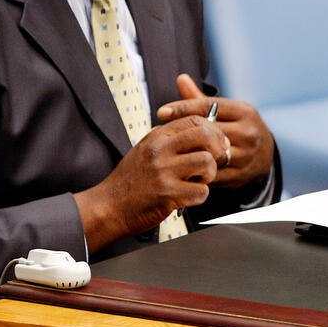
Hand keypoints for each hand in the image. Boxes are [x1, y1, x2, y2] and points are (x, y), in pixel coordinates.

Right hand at [73, 111, 228, 248]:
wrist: (109, 206)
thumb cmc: (130, 181)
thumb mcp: (144, 149)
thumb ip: (168, 138)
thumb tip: (198, 130)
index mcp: (157, 137)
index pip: (194, 120)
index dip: (214, 130)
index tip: (218, 143)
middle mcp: (160, 150)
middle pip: (205, 136)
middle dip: (217, 149)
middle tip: (214, 161)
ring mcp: (164, 172)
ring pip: (207, 162)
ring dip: (210, 174)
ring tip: (198, 181)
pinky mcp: (168, 194)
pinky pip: (201, 191)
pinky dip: (200, 196)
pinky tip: (189, 196)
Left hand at [158, 73, 274, 189]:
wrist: (266, 154)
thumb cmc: (238, 127)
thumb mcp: (227, 111)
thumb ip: (201, 98)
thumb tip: (181, 78)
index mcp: (245, 112)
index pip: (210, 106)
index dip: (183, 107)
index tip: (161, 111)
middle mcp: (249, 132)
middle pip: (209, 131)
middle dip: (183, 132)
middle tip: (158, 133)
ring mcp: (247, 155)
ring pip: (210, 154)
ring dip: (188, 153)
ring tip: (166, 150)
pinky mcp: (240, 175)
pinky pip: (213, 174)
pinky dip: (196, 171)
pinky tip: (179, 167)